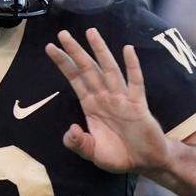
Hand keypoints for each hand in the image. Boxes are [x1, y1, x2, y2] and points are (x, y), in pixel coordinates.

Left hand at [45, 28, 172, 174]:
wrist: (145, 162)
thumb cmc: (119, 155)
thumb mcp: (92, 153)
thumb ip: (78, 143)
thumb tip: (71, 130)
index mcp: (91, 105)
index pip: (75, 79)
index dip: (63, 63)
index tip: (50, 47)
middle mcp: (105, 97)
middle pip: (87, 69)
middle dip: (75, 51)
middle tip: (62, 33)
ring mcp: (122, 99)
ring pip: (109, 70)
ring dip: (100, 51)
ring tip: (90, 32)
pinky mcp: (138, 105)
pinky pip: (135, 82)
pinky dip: (132, 66)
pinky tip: (127, 49)